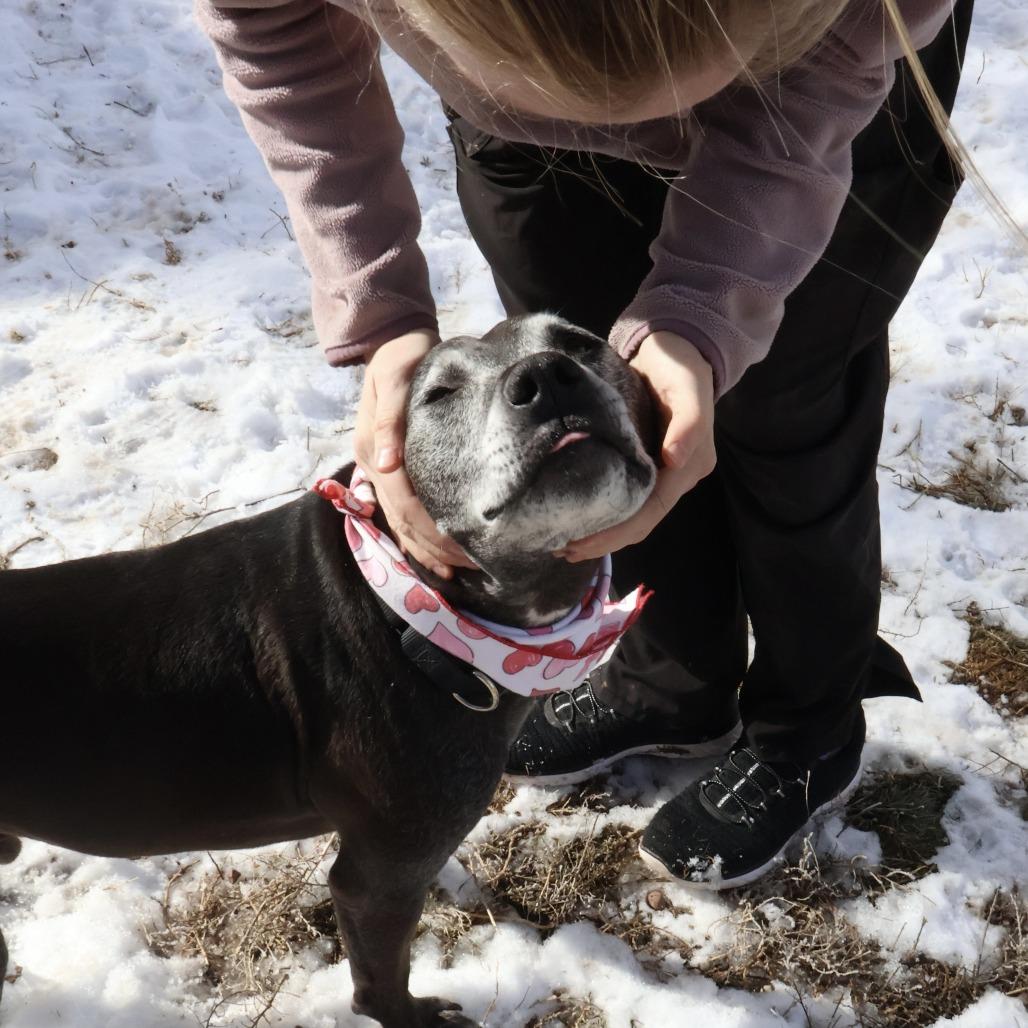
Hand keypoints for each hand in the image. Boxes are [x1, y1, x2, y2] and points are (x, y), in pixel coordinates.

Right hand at [353, 330, 476, 577]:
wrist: (392, 341)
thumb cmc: (401, 358)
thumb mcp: (394, 379)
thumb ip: (389, 420)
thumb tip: (386, 463)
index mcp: (373, 450)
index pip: (405, 504)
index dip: (432, 531)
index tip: (464, 550)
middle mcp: (373, 465)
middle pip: (402, 521)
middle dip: (434, 548)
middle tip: (470, 569)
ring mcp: (379, 468)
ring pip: (399, 522)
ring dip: (424, 549)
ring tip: (455, 571)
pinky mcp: (390, 467)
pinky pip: (401, 509)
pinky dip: (417, 534)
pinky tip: (436, 552)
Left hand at [555, 331, 716, 560]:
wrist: (674, 344)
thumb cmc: (679, 363)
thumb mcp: (687, 385)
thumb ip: (689, 421)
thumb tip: (676, 458)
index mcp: (690, 463)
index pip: (652, 509)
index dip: (618, 530)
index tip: (581, 541)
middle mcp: (679, 474)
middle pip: (641, 521)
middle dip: (605, 540)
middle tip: (563, 550)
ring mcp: (663, 470)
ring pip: (634, 515)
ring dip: (602, 534)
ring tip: (564, 546)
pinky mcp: (647, 462)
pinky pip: (627, 498)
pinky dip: (604, 514)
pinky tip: (577, 520)